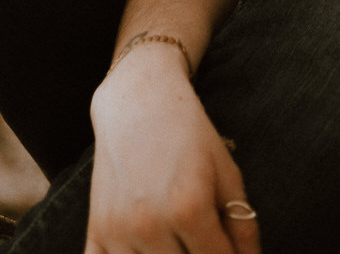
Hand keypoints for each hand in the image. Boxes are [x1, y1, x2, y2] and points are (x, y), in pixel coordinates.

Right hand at [86, 51, 259, 253]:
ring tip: (179, 241)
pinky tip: (148, 249)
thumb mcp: (226, 171)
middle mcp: (151, 224)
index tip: (229, 251)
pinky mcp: (97, 231)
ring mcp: (119, 231)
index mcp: (190, 208)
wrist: (139, 100)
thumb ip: (242, 223)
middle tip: (203, 240)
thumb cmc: (190, 133)